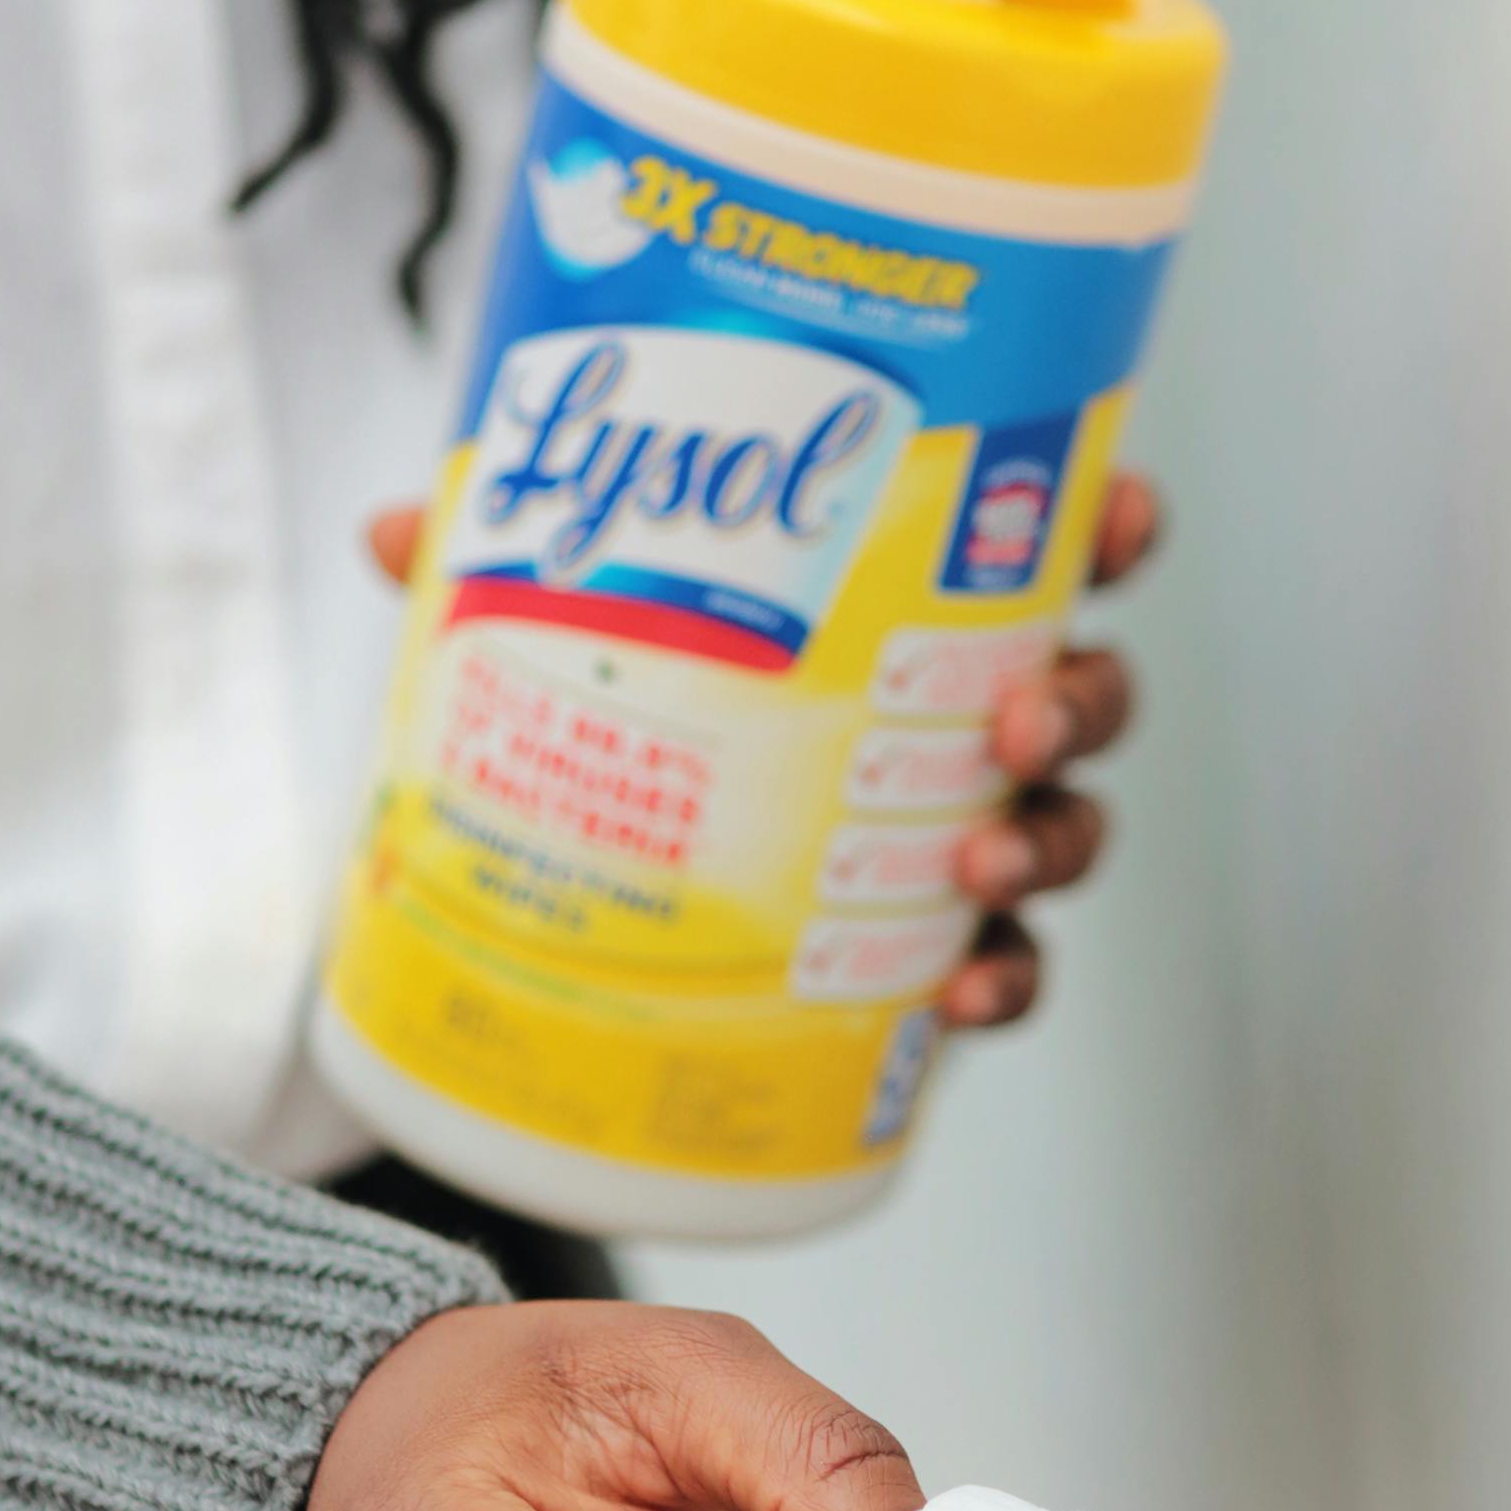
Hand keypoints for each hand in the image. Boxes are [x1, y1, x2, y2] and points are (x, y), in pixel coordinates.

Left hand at [365, 471, 1164, 1035]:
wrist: (593, 914)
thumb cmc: (629, 719)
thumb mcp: (562, 634)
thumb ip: (499, 573)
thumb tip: (396, 528)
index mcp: (905, 609)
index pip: (1036, 549)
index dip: (1103, 524)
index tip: (1114, 511)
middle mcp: (954, 717)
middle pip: (1079, 688)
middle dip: (1076, 698)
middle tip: (1014, 719)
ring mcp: (955, 835)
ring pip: (1066, 826)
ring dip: (1044, 841)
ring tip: (975, 865)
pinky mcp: (927, 951)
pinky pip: (1011, 967)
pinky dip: (1003, 983)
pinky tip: (959, 999)